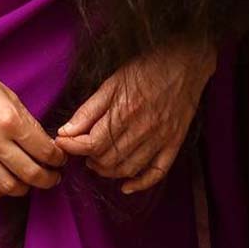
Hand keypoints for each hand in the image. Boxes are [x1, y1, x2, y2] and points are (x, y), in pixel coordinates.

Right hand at [0, 44, 66, 200]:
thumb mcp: (7, 93)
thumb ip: (25, 120)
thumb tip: (42, 143)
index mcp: (9, 119)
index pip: (43, 150)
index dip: (57, 158)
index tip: (60, 159)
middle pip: (30, 174)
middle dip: (48, 178)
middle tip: (53, 176)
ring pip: (9, 187)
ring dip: (25, 188)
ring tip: (30, 181)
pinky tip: (5, 183)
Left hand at [53, 38, 216, 193]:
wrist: (186, 61)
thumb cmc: (147, 67)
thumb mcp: (112, 81)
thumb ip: (89, 109)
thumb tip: (66, 131)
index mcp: (124, 111)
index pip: (92, 143)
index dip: (73, 147)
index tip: (62, 144)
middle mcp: (143, 129)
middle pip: (108, 159)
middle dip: (89, 158)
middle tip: (81, 150)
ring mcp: (161, 139)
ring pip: (128, 169)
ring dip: (108, 171)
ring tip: (97, 162)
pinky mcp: (174, 143)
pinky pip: (157, 173)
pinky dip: (140, 184)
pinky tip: (126, 186)